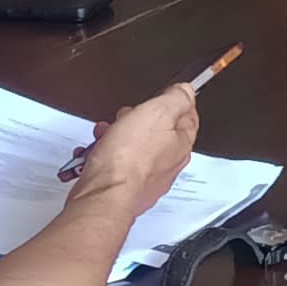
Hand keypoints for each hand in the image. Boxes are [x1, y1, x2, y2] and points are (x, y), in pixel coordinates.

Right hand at [69, 82, 199, 215]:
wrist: (104, 194)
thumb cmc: (129, 158)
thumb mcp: (158, 112)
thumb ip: (176, 98)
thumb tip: (185, 90)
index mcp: (182, 144)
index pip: (188, 115)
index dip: (173, 100)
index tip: (161, 95)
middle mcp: (169, 163)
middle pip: (158, 130)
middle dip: (140, 118)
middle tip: (128, 115)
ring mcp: (148, 177)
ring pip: (136, 146)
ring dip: (120, 134)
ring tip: (108, 131)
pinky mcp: (127, 187)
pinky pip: (120, 162)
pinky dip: (108, 152)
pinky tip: (98, 150)